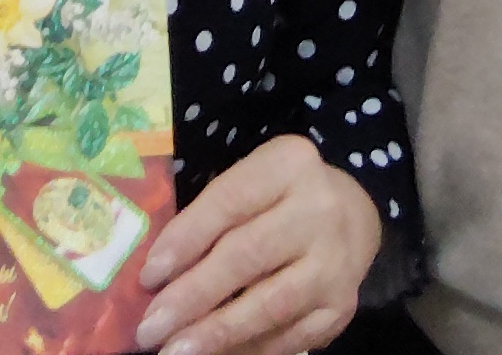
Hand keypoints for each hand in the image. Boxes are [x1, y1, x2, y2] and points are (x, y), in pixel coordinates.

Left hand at [132, 136, 377, 354]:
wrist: (353, 218)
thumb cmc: (279, 199)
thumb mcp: (249, 184)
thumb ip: (209, 219)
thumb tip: (157, 277)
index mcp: (288, 165)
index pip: (228, 202)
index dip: (185, 240)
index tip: (148, 277)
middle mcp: (319, 210)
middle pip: (247, 257)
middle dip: (192, 297)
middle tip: (150, 328)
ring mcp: (335, 262)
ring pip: (269, 305)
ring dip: (216, 333)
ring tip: (174, 351)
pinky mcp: (341, 306)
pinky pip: (289, 337)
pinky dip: (247, 349)